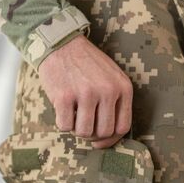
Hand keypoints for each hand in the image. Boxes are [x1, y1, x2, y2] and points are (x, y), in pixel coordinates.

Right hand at [38, 34, 132, 148]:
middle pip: (104, 132)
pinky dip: (62, 122)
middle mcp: (107, 90)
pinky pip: (65, 126)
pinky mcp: (64, 96)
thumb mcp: (112, 77)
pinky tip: (62, 109)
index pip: (123, 127)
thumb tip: (108, 139)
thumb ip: (116, 104)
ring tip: (73, 115)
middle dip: (93, 134)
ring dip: (77, 129)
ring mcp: (86, 93)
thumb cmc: (87, 65)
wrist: (61, 42)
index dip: (111, 139)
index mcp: (123, 87)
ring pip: (85, 132)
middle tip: (83, 124)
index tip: (100, 140)